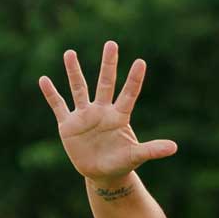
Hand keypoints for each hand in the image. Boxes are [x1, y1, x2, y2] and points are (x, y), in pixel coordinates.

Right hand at [37, 41, 177, 183]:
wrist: (102, 174)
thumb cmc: (121, 163)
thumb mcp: (136, 156)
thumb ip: (152, 150)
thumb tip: (174, 148)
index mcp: (119, 116)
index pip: (128, 94)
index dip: (134, 79)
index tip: (141, 62)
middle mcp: (101, 111)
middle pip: (105, 83)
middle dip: (108, 64)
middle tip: (111, 44)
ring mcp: (84, 116)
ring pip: (79, 89)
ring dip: (74, 72)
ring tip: (69, 53)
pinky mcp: (68, 125)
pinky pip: (58, 106)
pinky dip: (51, 94)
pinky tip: (44, 80)